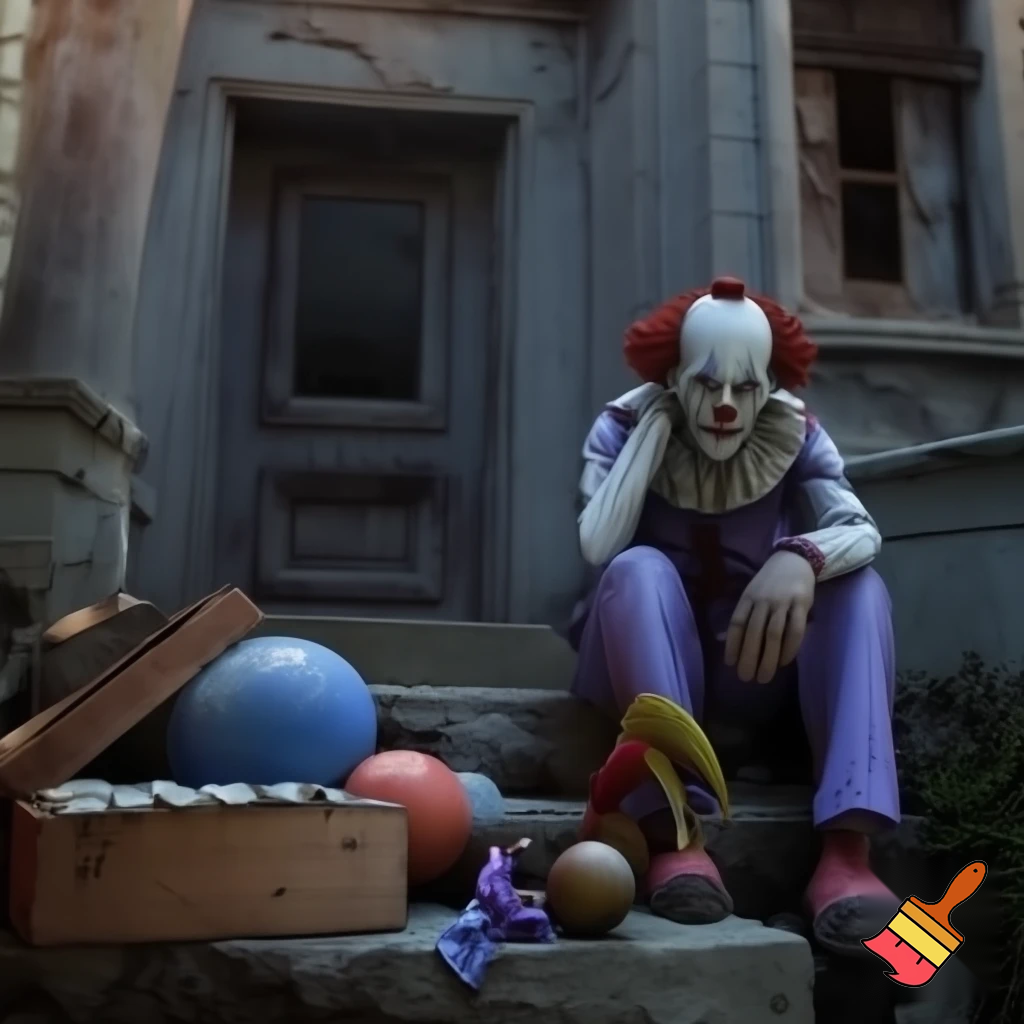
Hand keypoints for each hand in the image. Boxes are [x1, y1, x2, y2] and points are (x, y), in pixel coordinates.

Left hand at [724, 551, 814, 683]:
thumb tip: (730, 642)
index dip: (732, 644)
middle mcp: (763, 600)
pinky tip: (784, 662)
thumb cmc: (770, 582)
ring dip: (768, 658)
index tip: (730, 664)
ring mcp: (783, 602)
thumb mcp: (752, 592)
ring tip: (764, 677)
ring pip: (774, 635)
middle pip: (754, 633)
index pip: (737, 623)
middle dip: (749, 658)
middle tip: (746, 678)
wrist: (795, 559)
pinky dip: (790, 649)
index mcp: (748, 598)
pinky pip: (796, 630)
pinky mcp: (802, 604)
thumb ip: (745, 614)